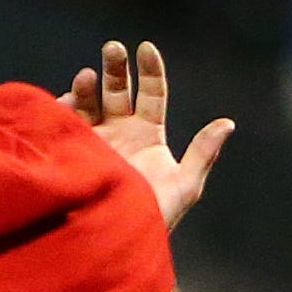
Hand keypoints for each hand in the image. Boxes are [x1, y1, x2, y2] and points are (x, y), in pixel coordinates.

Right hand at [60, 39, 233, 232]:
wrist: (118, 243)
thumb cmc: (154, 219)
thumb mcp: (184, 185)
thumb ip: (203, 153)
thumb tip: (228, 123)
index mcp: (148, 135)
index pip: (152, 94)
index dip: (150, 70)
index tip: (146, 49)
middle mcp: (120, 133)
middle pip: (118, 90)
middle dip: (115, 68)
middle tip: (113, 49)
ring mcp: (93, 141)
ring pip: (88, 102)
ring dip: (86, 86)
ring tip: (86, 77)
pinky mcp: (70, 153)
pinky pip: (63, 124)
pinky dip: (63, 110)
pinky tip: (65, 103)